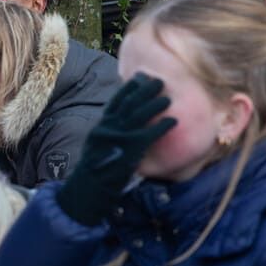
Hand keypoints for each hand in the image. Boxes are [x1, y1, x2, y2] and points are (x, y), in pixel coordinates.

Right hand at [56, 73, 176, 224]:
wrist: (91, 187)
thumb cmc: (96, 169)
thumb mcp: (96, 145)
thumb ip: (108, 132)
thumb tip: (119, 122)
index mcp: (101, 125)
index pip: (116, 101)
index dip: (128, 88)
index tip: (138, 78)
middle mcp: (109, 127)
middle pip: (130, 102)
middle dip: (145, 90)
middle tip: (159, 81)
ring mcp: (120, 136)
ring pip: (141, 113)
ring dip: (156, 104)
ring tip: (168, 98)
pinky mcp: (131, 148)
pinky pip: (151, 133)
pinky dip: (163, 125)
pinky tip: (174, 120)